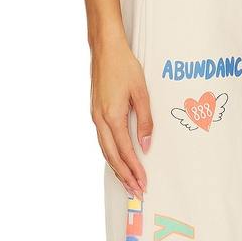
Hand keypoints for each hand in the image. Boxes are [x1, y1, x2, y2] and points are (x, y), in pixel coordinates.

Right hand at [91, 33, 152, 197]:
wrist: (105, 48)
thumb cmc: (124, 66)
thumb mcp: (141, 93)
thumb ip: (145, 122)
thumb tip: (146, 146)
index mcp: (112, 116)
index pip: (125, 151)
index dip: (134, 170)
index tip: (143, 183)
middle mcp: (100, 120)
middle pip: (112, 157)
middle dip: (125, 176)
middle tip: (136, 192)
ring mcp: (95, 117)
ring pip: (105, 151)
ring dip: (117, 169)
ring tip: (128, 183)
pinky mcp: (95, 113)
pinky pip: (103, 142)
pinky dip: (111, 156)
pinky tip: (118, 162)